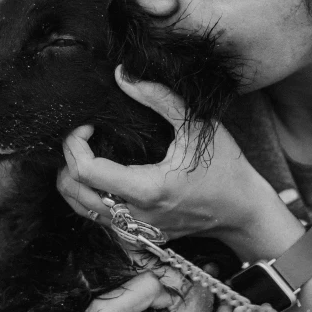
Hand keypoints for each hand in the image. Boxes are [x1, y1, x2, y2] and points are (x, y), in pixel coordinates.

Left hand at [57, 66, 275, 243]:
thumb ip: (158, 97)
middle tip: (82, 137)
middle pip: (74, 192)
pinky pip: (98, 220)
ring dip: (74, 180)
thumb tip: (122, 75)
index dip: (74, 143)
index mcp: (147, 189)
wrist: (243, 211)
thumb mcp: (197, 124)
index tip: (87, 124)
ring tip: (87, 153)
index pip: (85, 170)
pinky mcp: (140, 236)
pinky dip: (89, 197)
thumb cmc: (225, 167)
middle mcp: (136, 216)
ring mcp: (137, 231)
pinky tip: (103, 177)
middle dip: (67, 160)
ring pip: (81, 209)